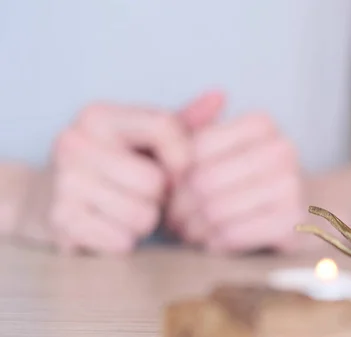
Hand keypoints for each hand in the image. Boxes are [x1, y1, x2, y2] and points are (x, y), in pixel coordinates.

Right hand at [39, 103, 190, 253]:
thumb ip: (184, 122)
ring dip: (143, 222)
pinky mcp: (60, 220)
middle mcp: (73, 141)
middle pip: (156, 181)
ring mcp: (62, 181)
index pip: (166, 127)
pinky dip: (124, 242)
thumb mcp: (146, 140)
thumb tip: (221, 95)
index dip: (182, 156)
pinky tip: (107, 227)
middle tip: (139, 194)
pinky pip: (123, 241)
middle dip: (159, 197)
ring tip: (123, 209)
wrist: (43, 199)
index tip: (174, 168)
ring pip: (142, 216)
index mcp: (97, 115)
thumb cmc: (112, 168)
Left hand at [168, 95, 304, 253]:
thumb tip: (186, 117)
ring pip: (214, 211)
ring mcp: (292, 184)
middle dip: (179, 207)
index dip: (172, 176)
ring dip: (193, 229)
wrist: (305, 207)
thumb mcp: (222, 149)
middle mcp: (281, 148)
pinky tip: (213, 241)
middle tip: (173, 220)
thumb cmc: (249, 179)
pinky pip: (233, 234)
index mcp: (261, 124)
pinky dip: (215, 243)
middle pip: (202, 182)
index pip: (193, 150)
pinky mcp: (293, 220)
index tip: (170, 191)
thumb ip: (194, 132)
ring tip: (190, 232)